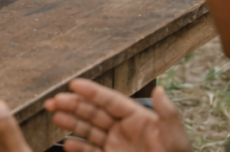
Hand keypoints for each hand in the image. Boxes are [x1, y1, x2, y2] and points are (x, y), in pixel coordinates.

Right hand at [47, 80, 189, 151]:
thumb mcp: (175, 137)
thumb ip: (168, 114)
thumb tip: (160, 89)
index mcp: (138, 117)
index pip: (110, 100)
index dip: (92, 92)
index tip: (74, 84)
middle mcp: (123, 129)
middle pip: (94, 113)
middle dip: (74, 105)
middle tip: (54, 101)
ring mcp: (115, 145)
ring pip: (89, 130)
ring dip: (71, 122)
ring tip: (54, 116)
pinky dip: (79, 148)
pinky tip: (67, 143)